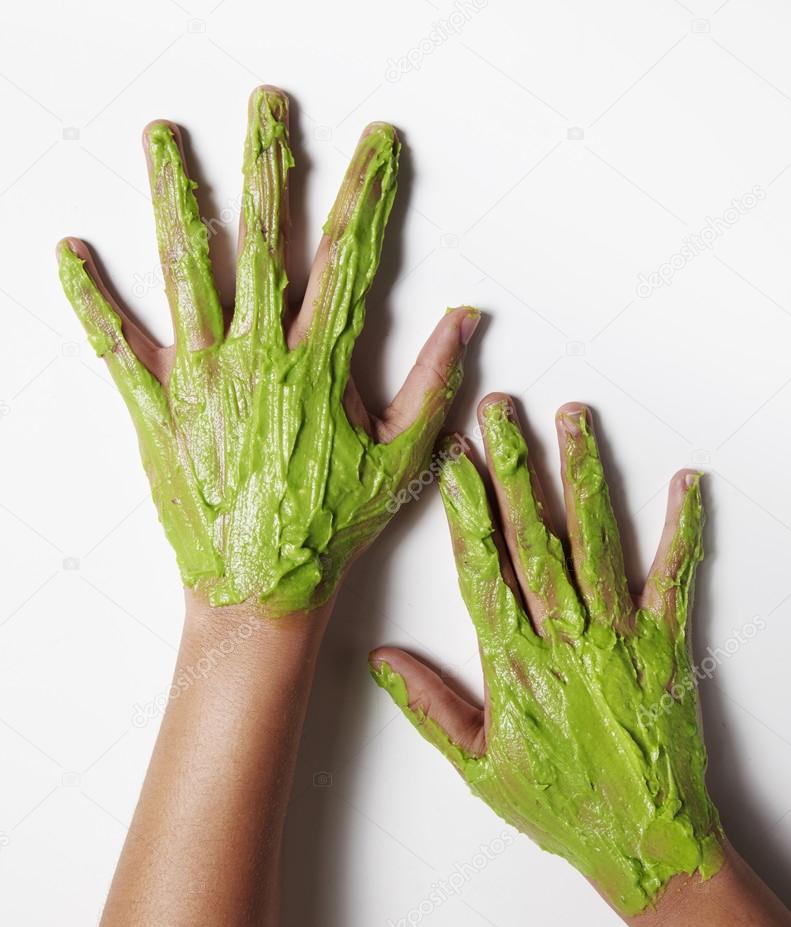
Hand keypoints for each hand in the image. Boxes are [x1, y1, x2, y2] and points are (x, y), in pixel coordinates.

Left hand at [58, 87, 478, 614]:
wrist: (260, 586)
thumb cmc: (331, 527)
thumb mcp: (402, 458)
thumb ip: (434, 384)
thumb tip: (464, 319)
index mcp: (319, 364)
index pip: (350, 258)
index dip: (368, 193)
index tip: (378, 144)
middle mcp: (257, 354)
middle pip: (262, 240)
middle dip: (267, 165)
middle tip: (266, 105)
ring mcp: (201, 377)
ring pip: (185, 270)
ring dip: (175, 198)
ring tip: (163, 139)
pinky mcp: (157, 407)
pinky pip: (117, 344)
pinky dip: (90, 297)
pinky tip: (71, 252)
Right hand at [370, 395, 722, 914]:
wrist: (644, 840)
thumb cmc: (561, 805)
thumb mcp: (479, 768)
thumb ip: (430, 707)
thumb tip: (384, 659)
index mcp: (513, 664)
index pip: (483, 568)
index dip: (467, 509)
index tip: (456, 460)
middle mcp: (565, 638)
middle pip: (535, 538)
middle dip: (515, 468)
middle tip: (502, 411)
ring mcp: (619, 636)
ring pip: (596, 541)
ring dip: (582, 476)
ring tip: (573, 419)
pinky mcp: (666, 644)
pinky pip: (675, 577)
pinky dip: (681, 527)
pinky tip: (682, 480)